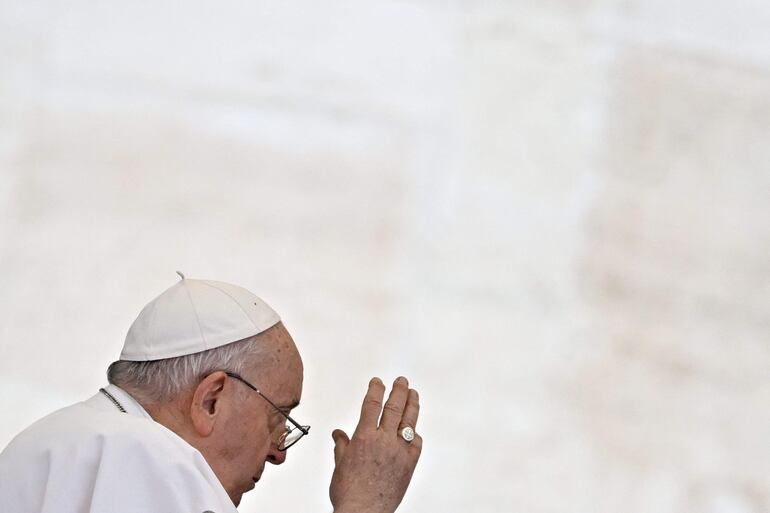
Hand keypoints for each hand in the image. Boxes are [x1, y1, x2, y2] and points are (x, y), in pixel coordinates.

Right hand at [330, 376, 421, 512]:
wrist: (364, 512)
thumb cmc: (349, 493)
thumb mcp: (340, 465)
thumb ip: (342, 446)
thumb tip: (338, 435)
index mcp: (364, 437)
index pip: (372, 404)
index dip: (376, 389)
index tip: (378, 382)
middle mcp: (383, 440)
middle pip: (394, 407)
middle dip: (399, 390)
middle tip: (402, 381)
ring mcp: (399, 451)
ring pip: (408, 421)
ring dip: (412, 404)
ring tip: (413, 394)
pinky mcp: (409, 464)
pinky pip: (415, 443)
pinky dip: (414, 434)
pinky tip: (413, 430)